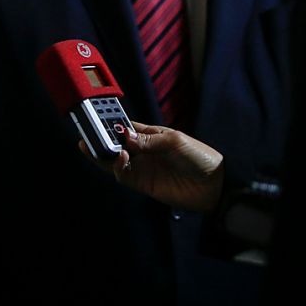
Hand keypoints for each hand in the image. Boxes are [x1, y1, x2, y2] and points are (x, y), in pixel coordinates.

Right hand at [105, 122, 224, 211]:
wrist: (214, 186)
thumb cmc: (199, 157)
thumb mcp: (175, 141)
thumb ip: (148, 140)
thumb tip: (125, 136)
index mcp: (151, 135)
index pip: (125, 127)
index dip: (111, 123)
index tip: (98, 119)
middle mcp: (143, 151)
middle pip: (116, 144)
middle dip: (102, 138)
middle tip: (90, 133)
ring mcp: (142, 167)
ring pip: (114, 160)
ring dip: (104, 153)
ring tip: (97, 147)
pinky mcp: (142, 183)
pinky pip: (122, 175)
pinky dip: (115, 168)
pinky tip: (119, 159)